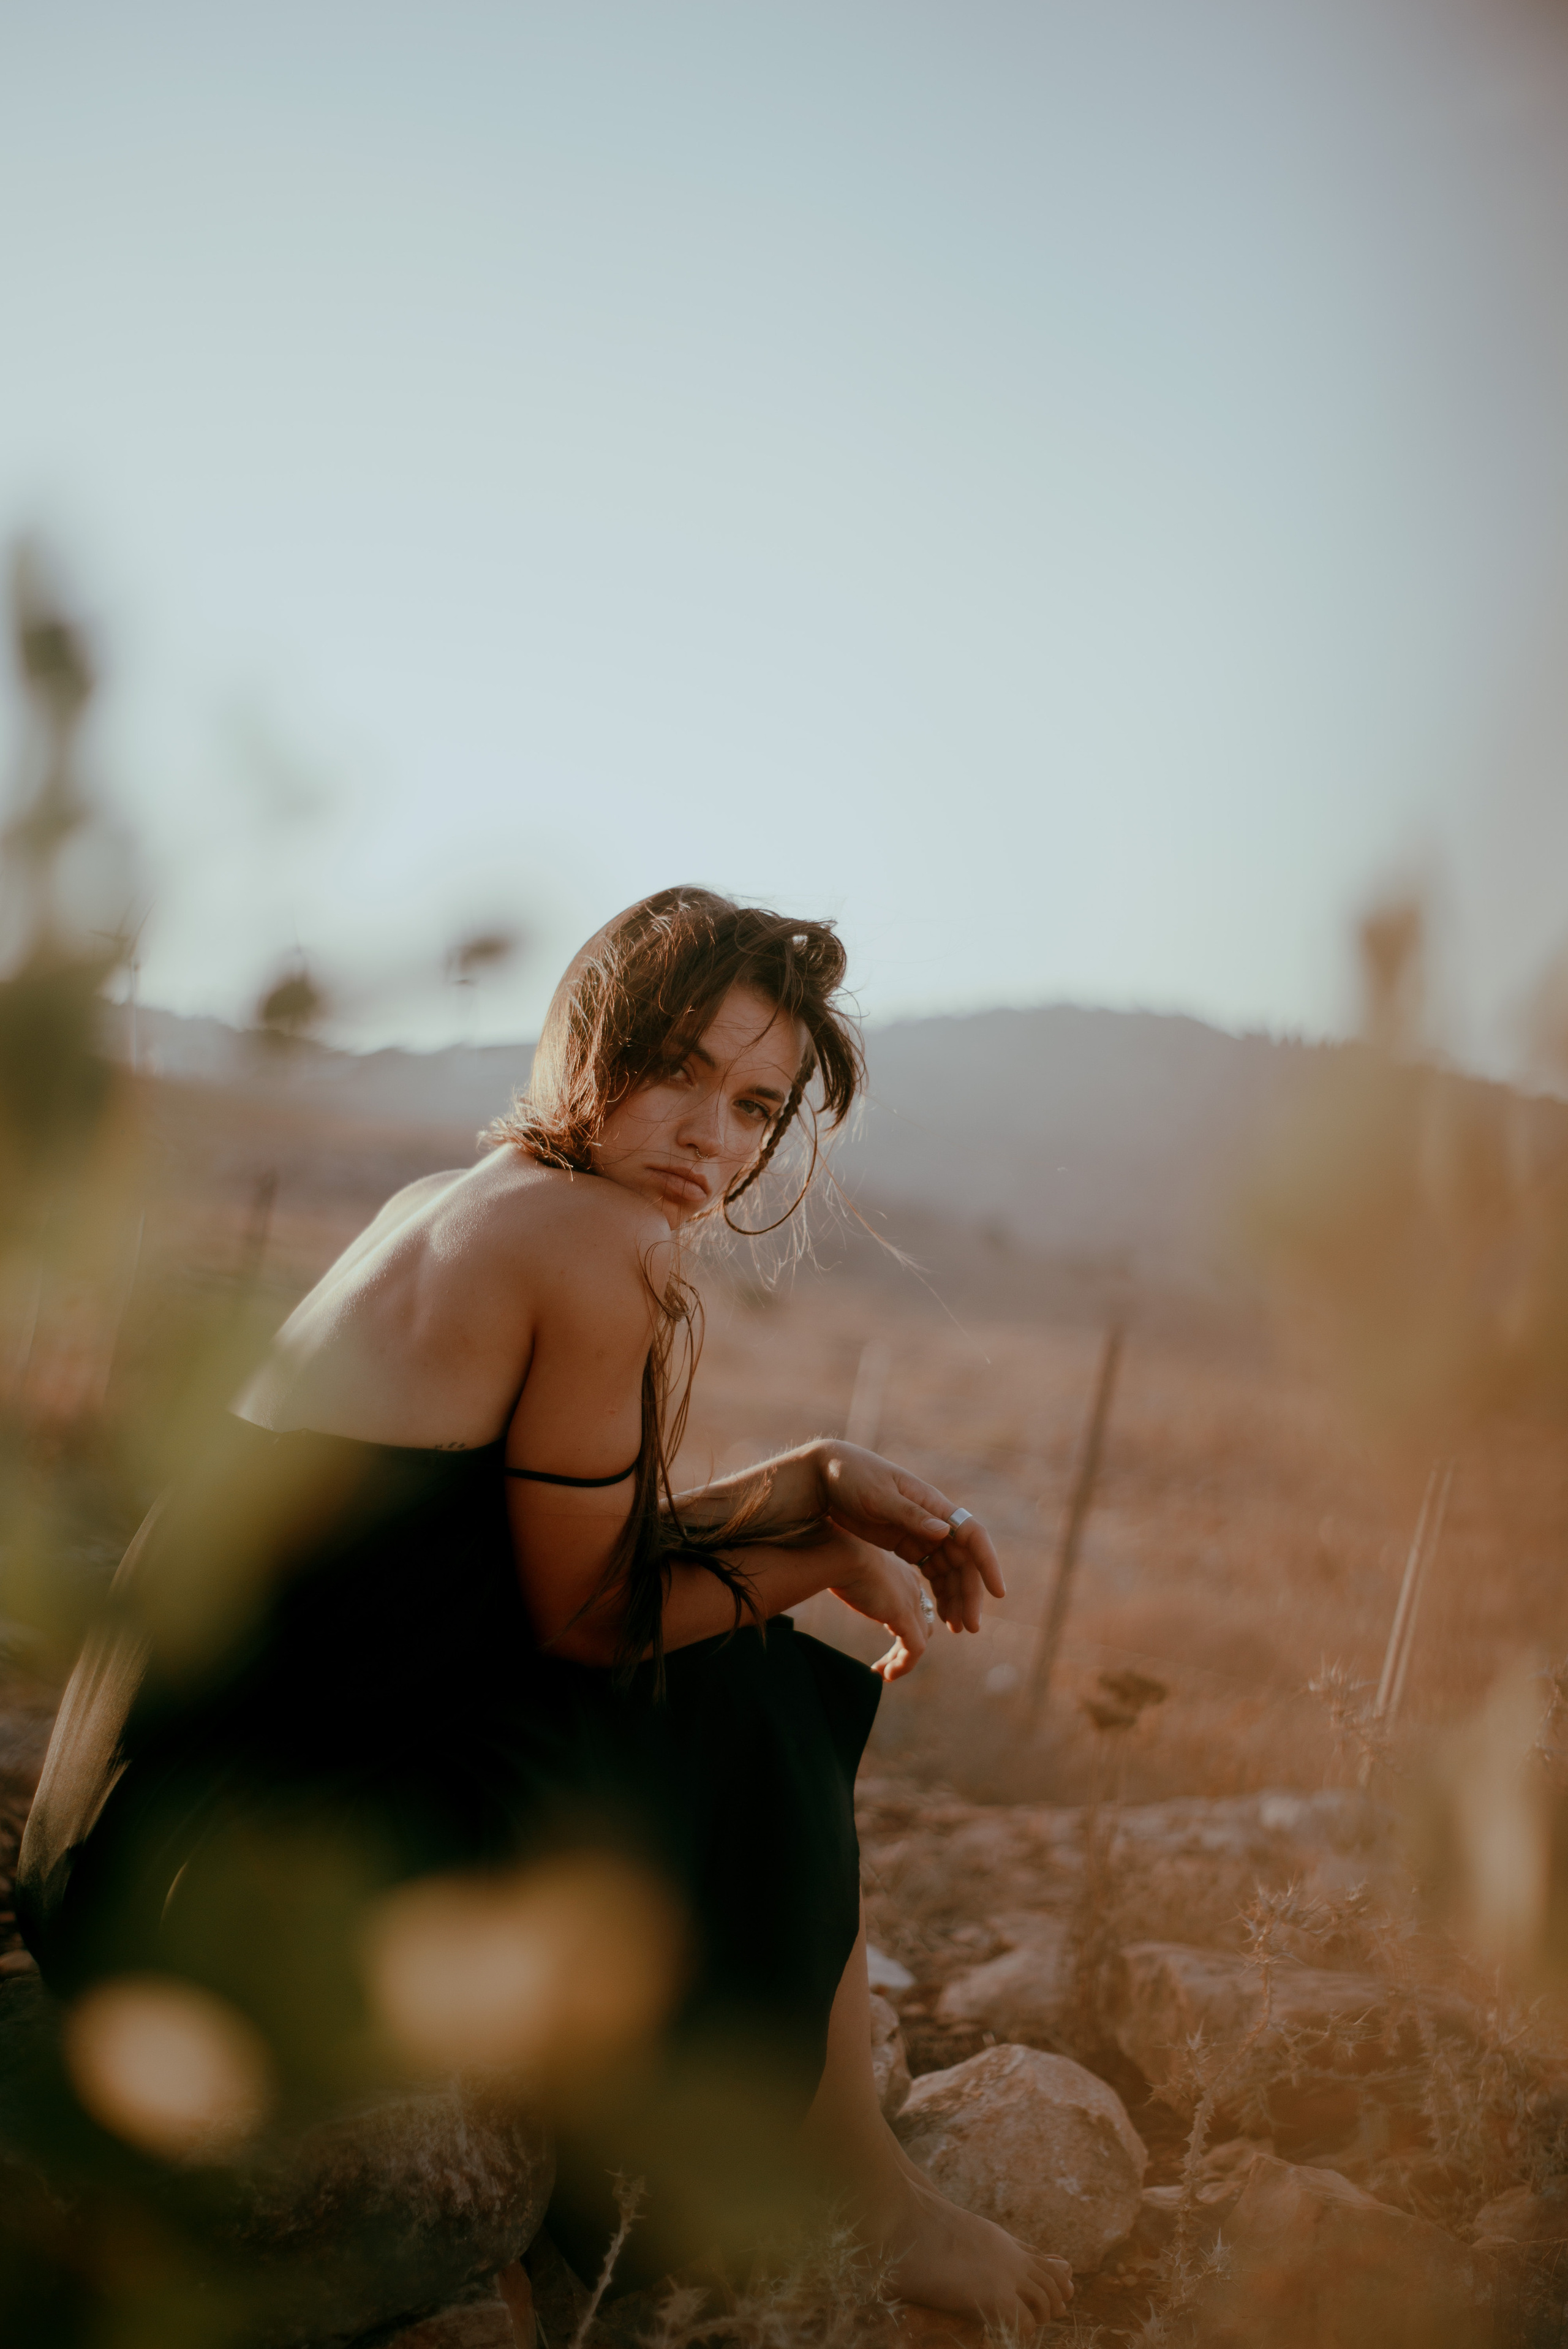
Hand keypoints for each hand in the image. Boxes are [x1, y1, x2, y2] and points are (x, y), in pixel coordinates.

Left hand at [813, 1441, 1004, 1633]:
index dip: (988, 1563)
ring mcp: (919, 1531)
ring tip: (956, 1628)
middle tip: (968, 1628)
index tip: (998, 1593)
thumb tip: (945, 1532)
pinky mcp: (904, 1542)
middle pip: (963, 1560)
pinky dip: (938, 1592)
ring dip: (956, 1598)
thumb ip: (909, 1515)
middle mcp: (932, 1519)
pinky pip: (931, 1571)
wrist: (822, 1474)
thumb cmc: (850, 1477)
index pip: (972, 1535)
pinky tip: (939, 1614)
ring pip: (949, 1570)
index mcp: (931, 1504)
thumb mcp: (877, 1497)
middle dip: (969, 1593)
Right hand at [822, 1530, 936, 1681]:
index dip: (903, 1628)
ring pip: (920, 1640)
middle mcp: (913, 1587)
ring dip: (902, 1661)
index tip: (886, 1643)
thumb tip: (852, 1593)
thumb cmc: (836, 1557)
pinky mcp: (904, 1616)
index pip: (914, 1607)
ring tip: (884, 1674)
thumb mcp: (854, 1574)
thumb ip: (862, 1587)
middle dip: (904, 1648)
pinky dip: (904, 1665)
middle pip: (921, 1625)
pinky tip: (887, 1675)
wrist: (839, 1552)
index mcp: (903, 1574)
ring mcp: (911, 1601)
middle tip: (886, 1665)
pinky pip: (914, 1649)